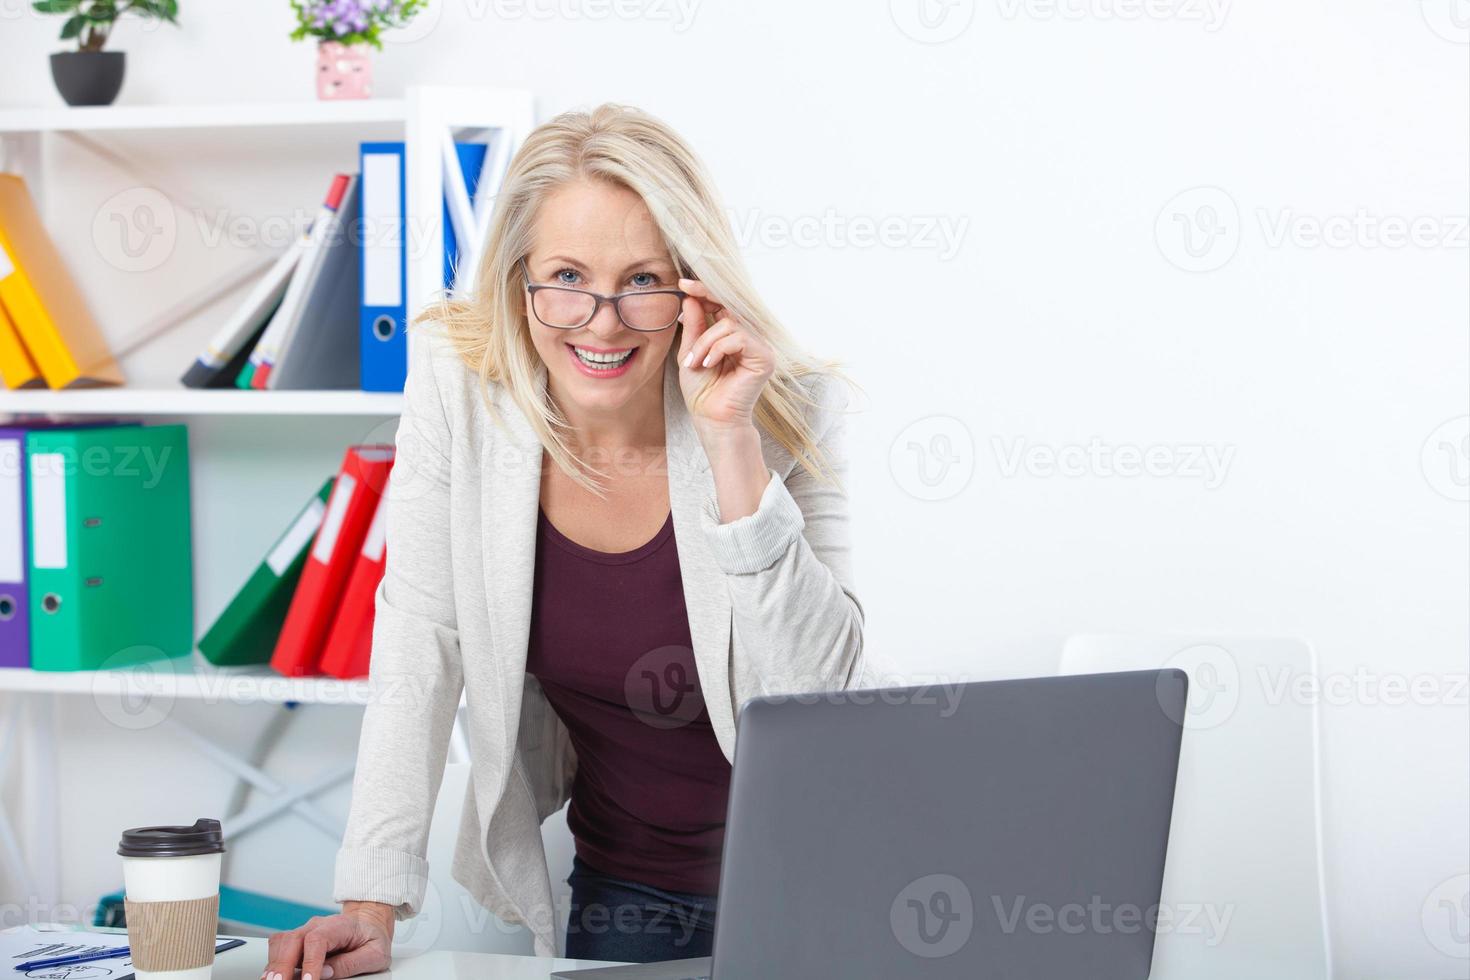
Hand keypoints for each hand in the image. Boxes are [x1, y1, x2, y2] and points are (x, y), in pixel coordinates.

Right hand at [263, 902, 393, 979]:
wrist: (368, 924)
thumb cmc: (372, 939)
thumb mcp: (374, 954)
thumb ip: (351, 963)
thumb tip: (326, 973)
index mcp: (340, 926)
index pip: (317, 940)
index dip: (310, 962)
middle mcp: (318, 926)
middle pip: (293, 939)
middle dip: (283, 965)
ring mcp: (306, 932)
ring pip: (282, 941)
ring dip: (275, 963)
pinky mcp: (298, 941)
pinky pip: (280, 947)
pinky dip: (274, 961)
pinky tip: (273, 976)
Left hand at [676, 278, 774, 438]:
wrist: (711, 419)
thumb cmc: (702, 391)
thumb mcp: (690, 352)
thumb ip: (694, 326)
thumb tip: (691, 298)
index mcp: (733, 336)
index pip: (723, 305)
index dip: (704, 291)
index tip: (683, 284)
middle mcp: (750, 338)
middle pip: (730, 304)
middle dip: (705, 297)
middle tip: (685, 291)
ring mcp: (759, 347)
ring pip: (730, 323)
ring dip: (706, 341)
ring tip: (695, 362)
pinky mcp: (764, 358)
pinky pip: (739, 337)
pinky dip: (718, 348)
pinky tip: (708, 364)